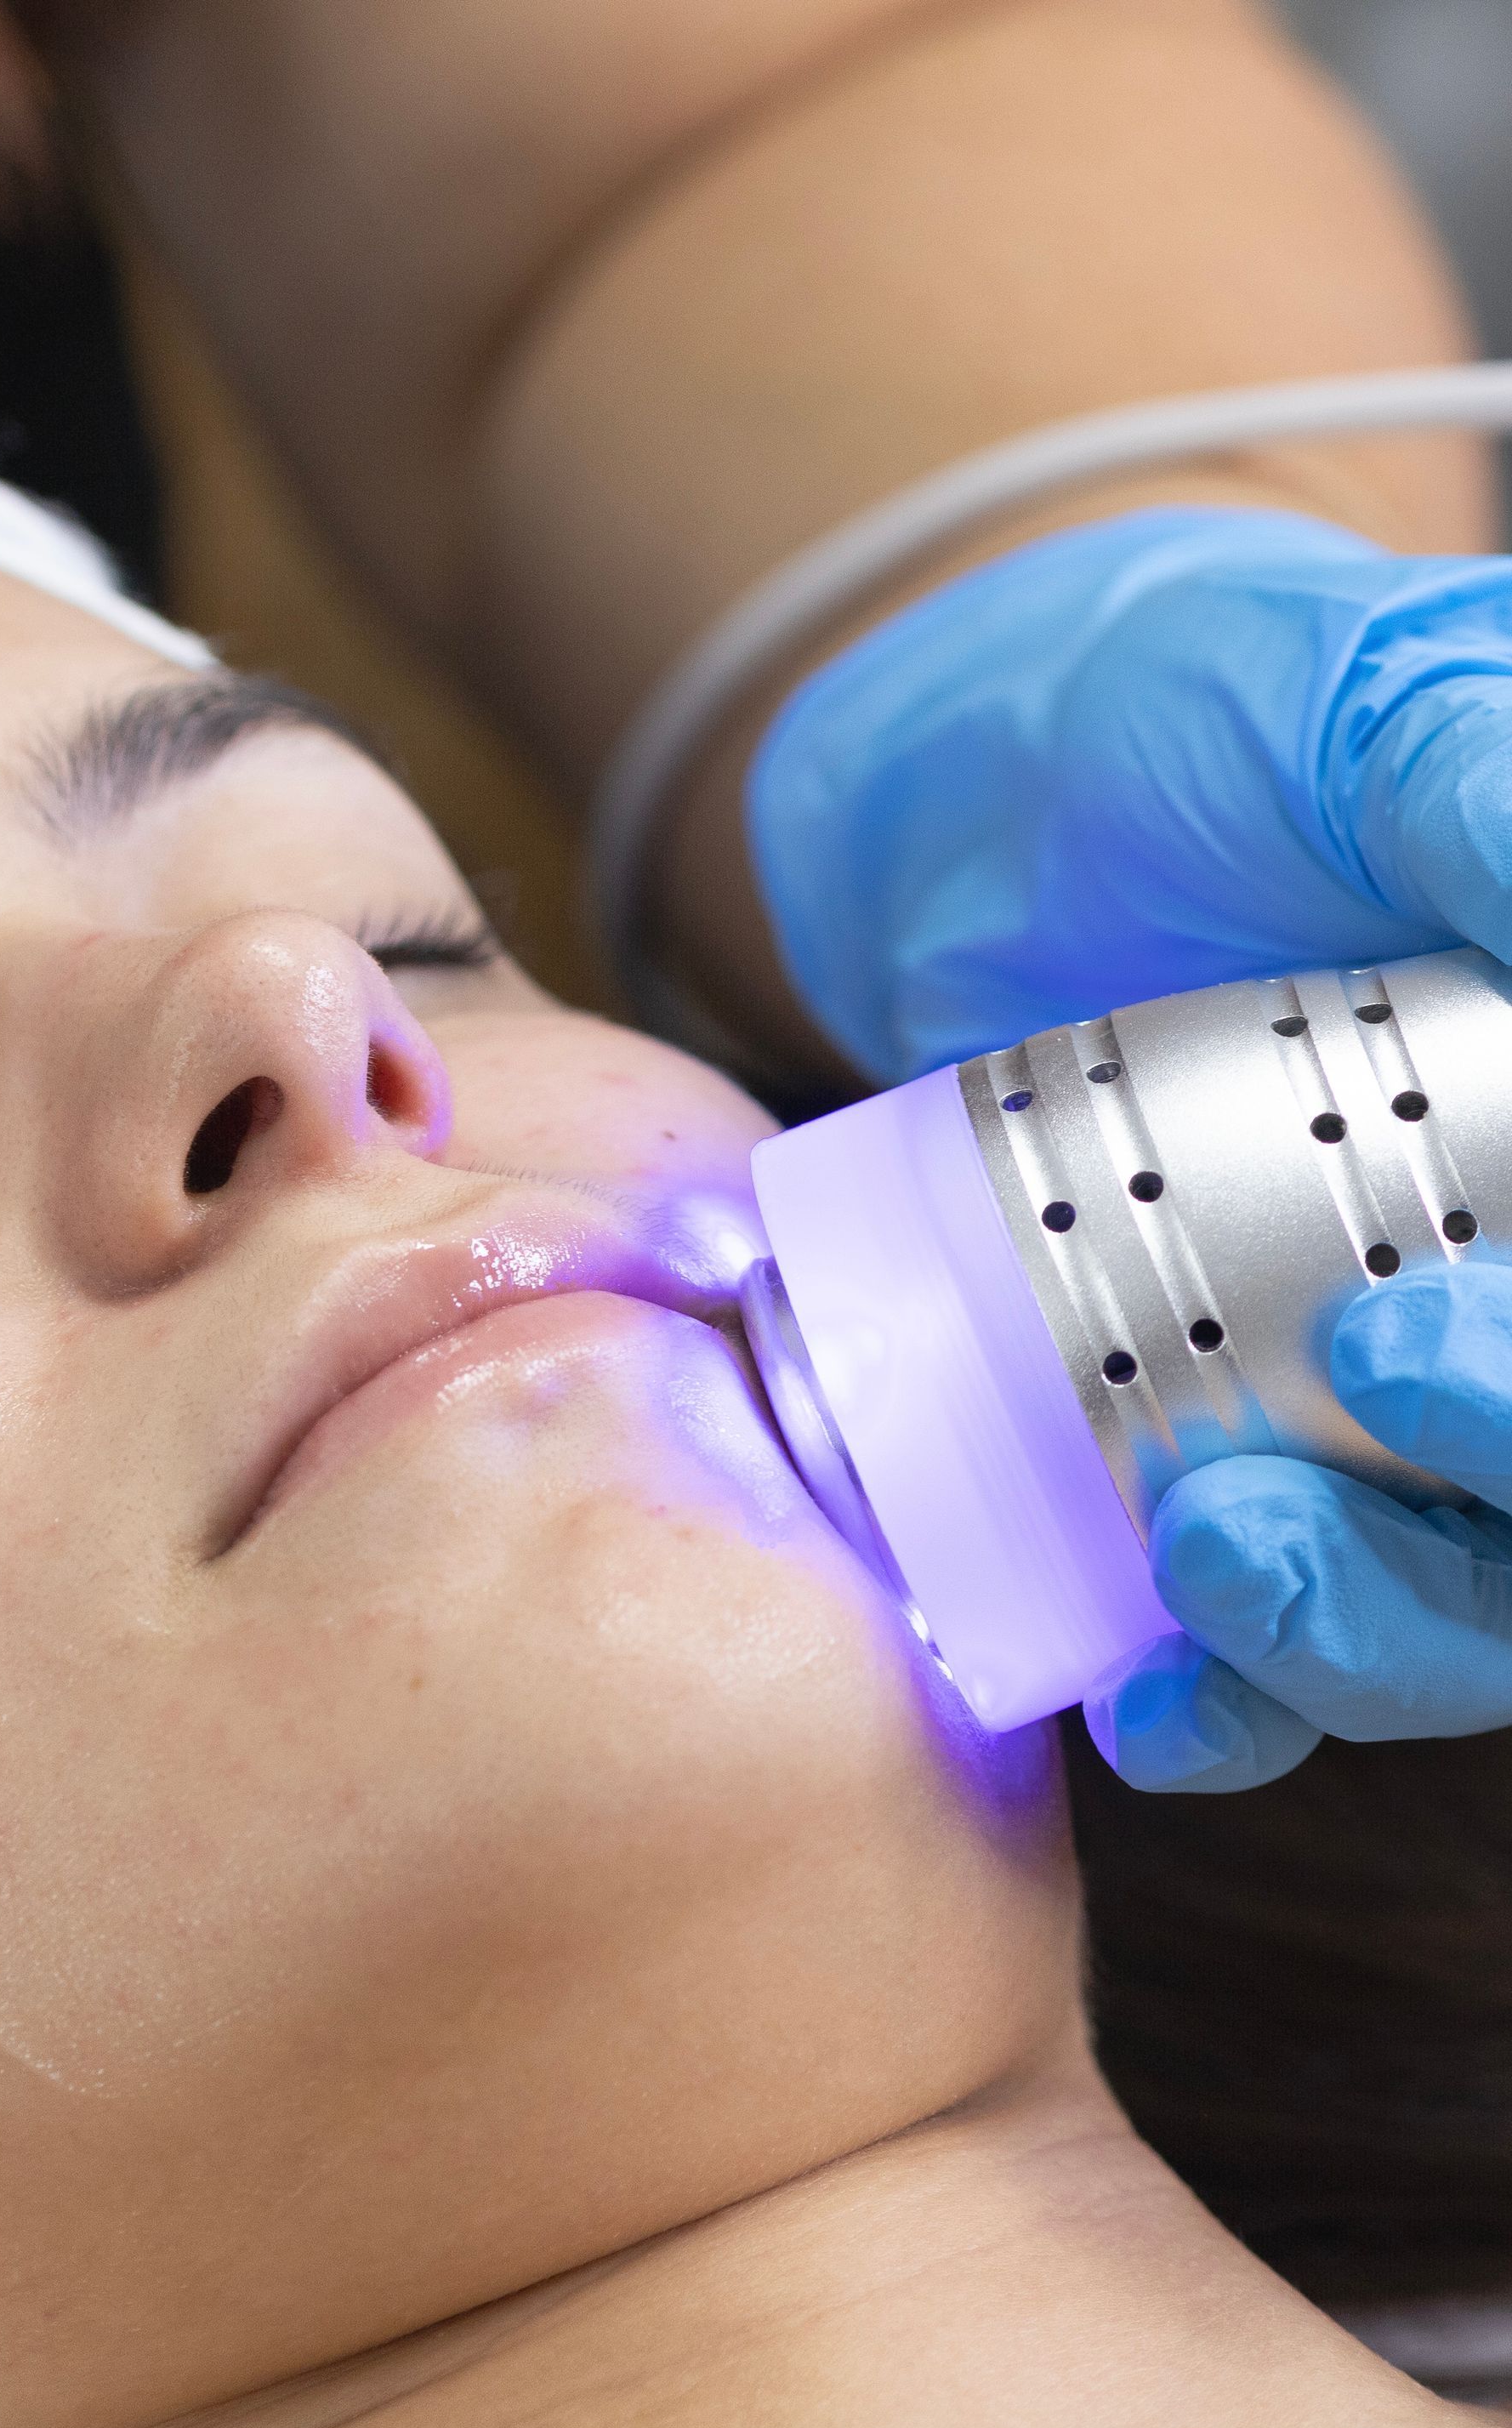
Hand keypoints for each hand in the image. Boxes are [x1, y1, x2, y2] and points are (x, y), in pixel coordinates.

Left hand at [748, 506, 1511, 1786]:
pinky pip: (1283, 1627)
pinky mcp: (1242, 1437)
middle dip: (1493, 1508)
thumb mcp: (1373, 698)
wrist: (994, 803)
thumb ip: (1478, 788)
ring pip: (1474, 1598)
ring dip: (1367, 1632)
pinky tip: (1155, 1701)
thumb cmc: (1215, 712)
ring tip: (1212, 1569)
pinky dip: (1233, 1688)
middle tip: (1337, 1425)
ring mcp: (1404, 1370)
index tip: (1419, 1334)